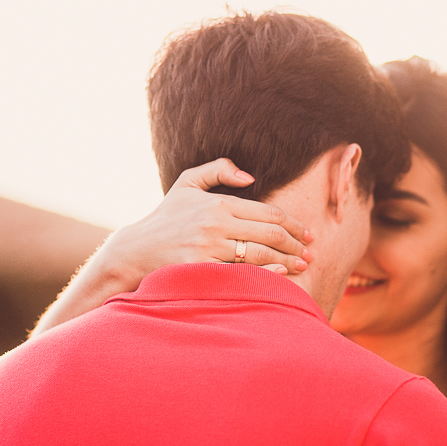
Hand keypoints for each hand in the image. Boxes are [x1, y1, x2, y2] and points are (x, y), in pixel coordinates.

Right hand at [110, 158, 311, 279]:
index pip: (269, 213)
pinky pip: (240, 272)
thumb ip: (218, 170)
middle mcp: (216, 224)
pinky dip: (264, 274)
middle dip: (296, 244)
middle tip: (310, 253)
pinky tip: (280, 275)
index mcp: (219, 203)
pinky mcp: (201, 268)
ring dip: (286, 260)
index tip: (308, 234)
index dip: (294, 224)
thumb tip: (250, 176)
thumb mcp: (187, 183)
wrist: (136, 250)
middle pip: (270, 234)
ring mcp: (208, 247)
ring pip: (259, 254)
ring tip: (301, 266)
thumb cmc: (165, 217)